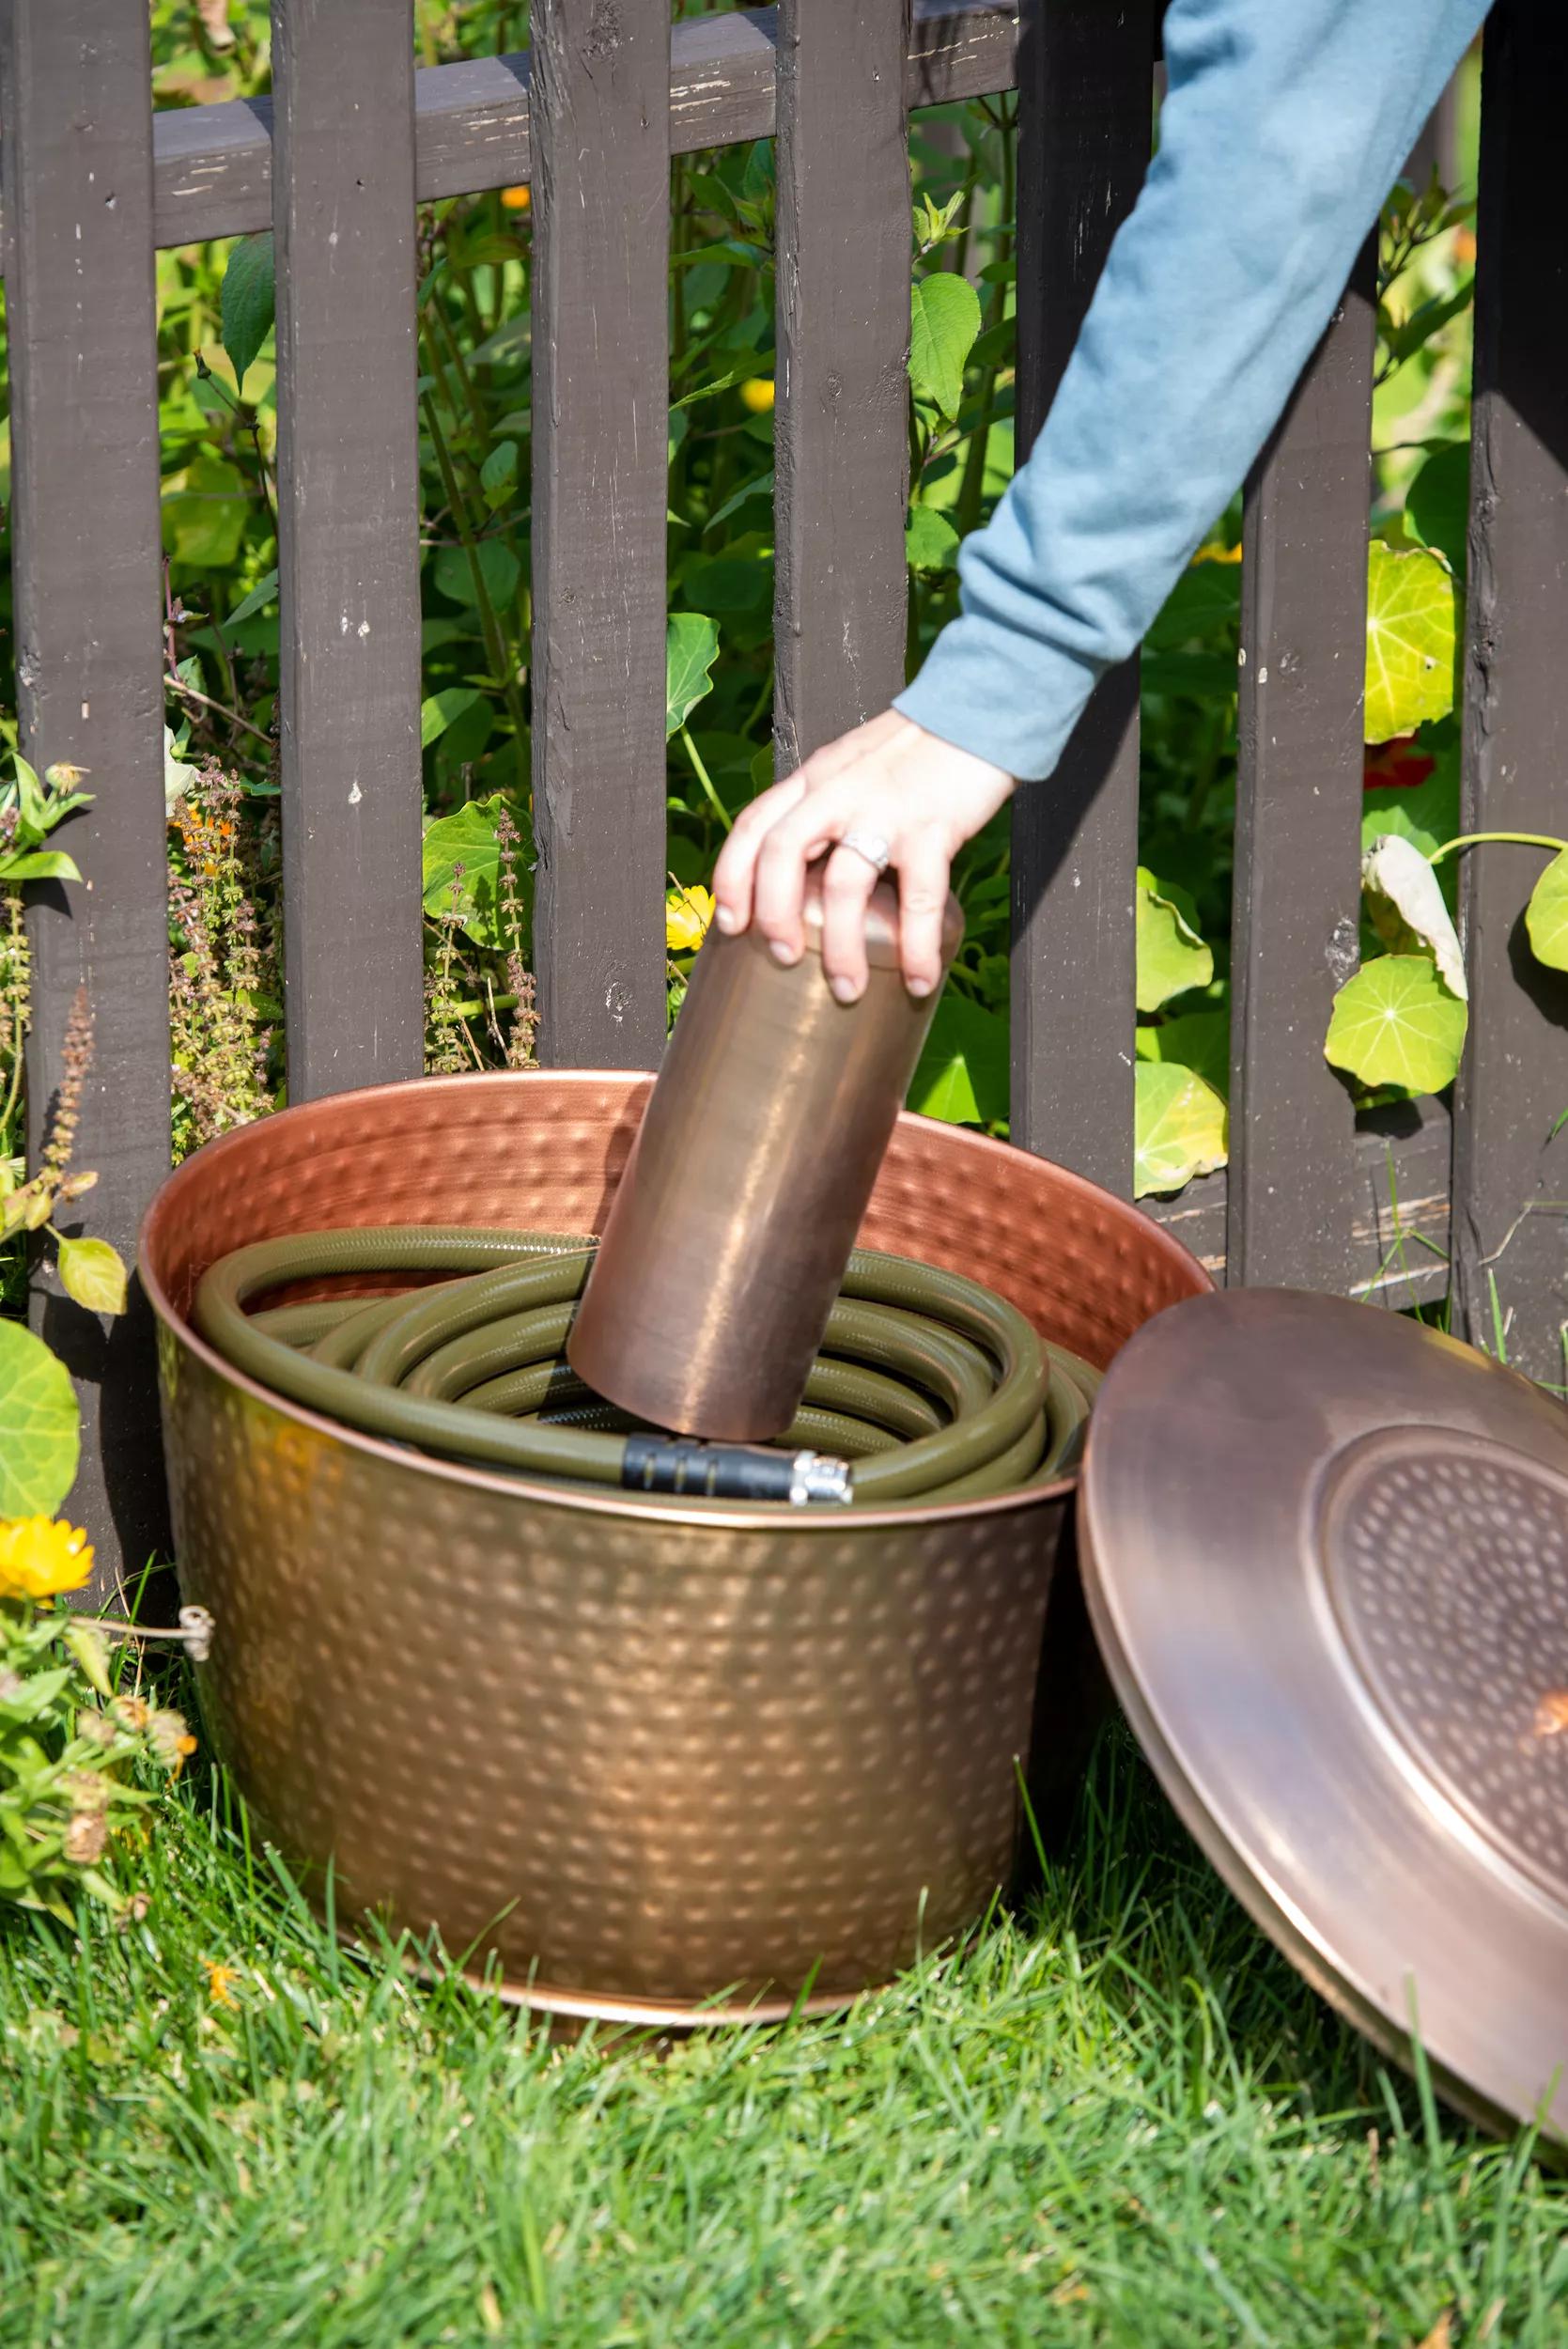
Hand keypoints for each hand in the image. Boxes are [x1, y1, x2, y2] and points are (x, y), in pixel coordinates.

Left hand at [712, 711, 1013, 1001]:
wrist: (980, 709)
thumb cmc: (918, 749)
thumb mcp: (853, 766)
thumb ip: (828, 804)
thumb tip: (811, 870)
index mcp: (814, 778)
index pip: (752, 825)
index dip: (731, 877)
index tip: (732, 923)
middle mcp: (838, 791)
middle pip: (781, 854)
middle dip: (773, 914)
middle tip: (782, 957)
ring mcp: (885, 810)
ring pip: (845, 884)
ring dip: (840, 946)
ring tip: (847, 989)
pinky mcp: (932, 828)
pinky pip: (920, 900)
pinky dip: (917, 947)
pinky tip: (920, 981)